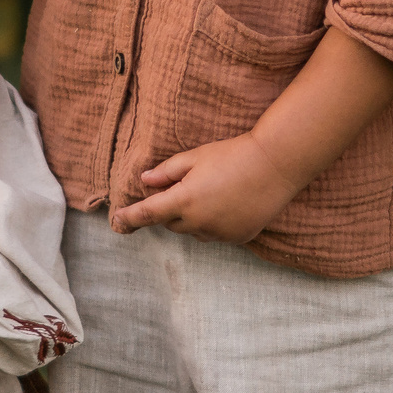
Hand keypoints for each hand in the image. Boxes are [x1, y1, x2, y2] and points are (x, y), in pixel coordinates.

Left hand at [111, 131, 300, 243]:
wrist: (276, 164)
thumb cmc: (233, 154)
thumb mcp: (195, 156)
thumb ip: (167, 171)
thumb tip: (145, 180)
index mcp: (184, 200)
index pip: (147, 214)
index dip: (129, 218)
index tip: (116, 221)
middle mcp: (199, 222)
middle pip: (172, 223)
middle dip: (172, 209)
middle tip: (187, 186)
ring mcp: (220, 233)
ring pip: (195, 231)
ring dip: (194, 218)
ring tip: (214, 191)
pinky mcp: (238, 238)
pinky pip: (216, 234)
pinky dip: (215, 223)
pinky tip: (230, 202)